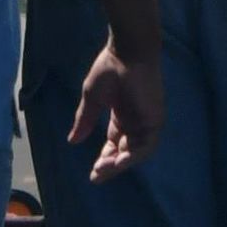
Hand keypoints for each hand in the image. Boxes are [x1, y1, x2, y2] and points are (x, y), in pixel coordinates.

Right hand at [70, 43, 163, 181]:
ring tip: (103, 169)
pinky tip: (118, 162)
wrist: (126, 52)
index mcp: (122, 116)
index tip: (93, 172)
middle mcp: (136, 121)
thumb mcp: (92, 99)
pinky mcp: (155, 118)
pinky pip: (146, 145)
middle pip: (125, 151)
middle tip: (96, 175)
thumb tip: (72, 141)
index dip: (105, 159)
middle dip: (111, 166)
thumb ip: (84, 120)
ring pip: (136, 152)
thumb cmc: (110, 69)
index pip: (115, 145)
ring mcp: (147, 120)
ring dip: (121, 164)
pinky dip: (133, 156)